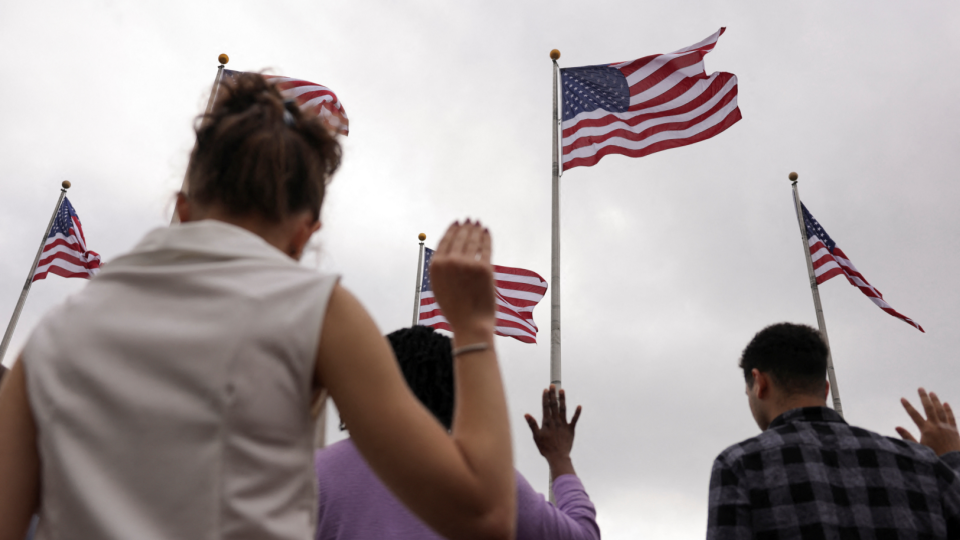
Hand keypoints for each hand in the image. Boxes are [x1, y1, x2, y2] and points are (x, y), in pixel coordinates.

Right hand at [429, 220, 495, 339]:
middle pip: (460, 237)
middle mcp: (450, 262)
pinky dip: (486, 238)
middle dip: (466, 227)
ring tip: (478, 224)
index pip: (445, 240)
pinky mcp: (484, 268)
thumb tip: (447, 249)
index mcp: (436, 266)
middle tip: (470, 221)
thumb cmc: (455, 308)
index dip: (452, 229)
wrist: (470, 323)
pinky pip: (485, 248)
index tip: (457, 223)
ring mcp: (468, 264)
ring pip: (473, 240)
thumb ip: (441, 267)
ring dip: (476, 229)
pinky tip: (486, 233)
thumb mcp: (439, 286)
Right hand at [525, 385, 581, 478]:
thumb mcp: (536, 436)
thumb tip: (526, 414)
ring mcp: (564, 424)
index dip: (545, 397)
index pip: (545, 407)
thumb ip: (532, 424)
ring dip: (563, 399)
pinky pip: (575, 419)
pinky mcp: (571, 429)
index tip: (545, 389)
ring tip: (562, 390)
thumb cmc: (545, 448)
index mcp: (547, 422)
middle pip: (554, 405)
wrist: (558, 456)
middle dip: (553, 394)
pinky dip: (577, 413)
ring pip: (563, 409)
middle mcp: (556, 421)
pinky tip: (579, 406)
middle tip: (552, 385)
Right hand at [896, 387, 959, 455]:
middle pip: (929, 408)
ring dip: (936, 400)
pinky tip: (946, 404)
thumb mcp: (919, 448)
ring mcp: (947, 427)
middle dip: (924, 397)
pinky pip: (951, 417)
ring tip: (932, 392)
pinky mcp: (954, 431)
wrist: (953, 464)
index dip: (908, 406)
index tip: (902, 398)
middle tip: (920, 388)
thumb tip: (897, 427)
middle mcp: (937, 426)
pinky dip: (948, 409)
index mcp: (926, 430)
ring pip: (941, 410)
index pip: (914, 415)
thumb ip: (908, 437)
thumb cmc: (934, 458)